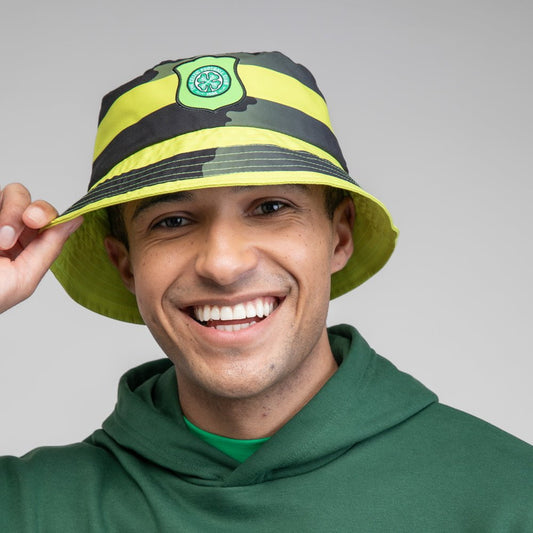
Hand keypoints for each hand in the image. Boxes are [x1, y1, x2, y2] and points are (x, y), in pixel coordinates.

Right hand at [0, 183, 82, 312]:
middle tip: (17, 228)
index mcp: (26, 247)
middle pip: (29, 200)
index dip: (48, 215)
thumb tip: (75, 221)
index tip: (38, 221)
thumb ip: (49, 248)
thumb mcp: (22, 278)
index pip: (48, 220)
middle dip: (27, 210)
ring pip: (13, 192)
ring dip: (9, 212)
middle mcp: (9, 230)